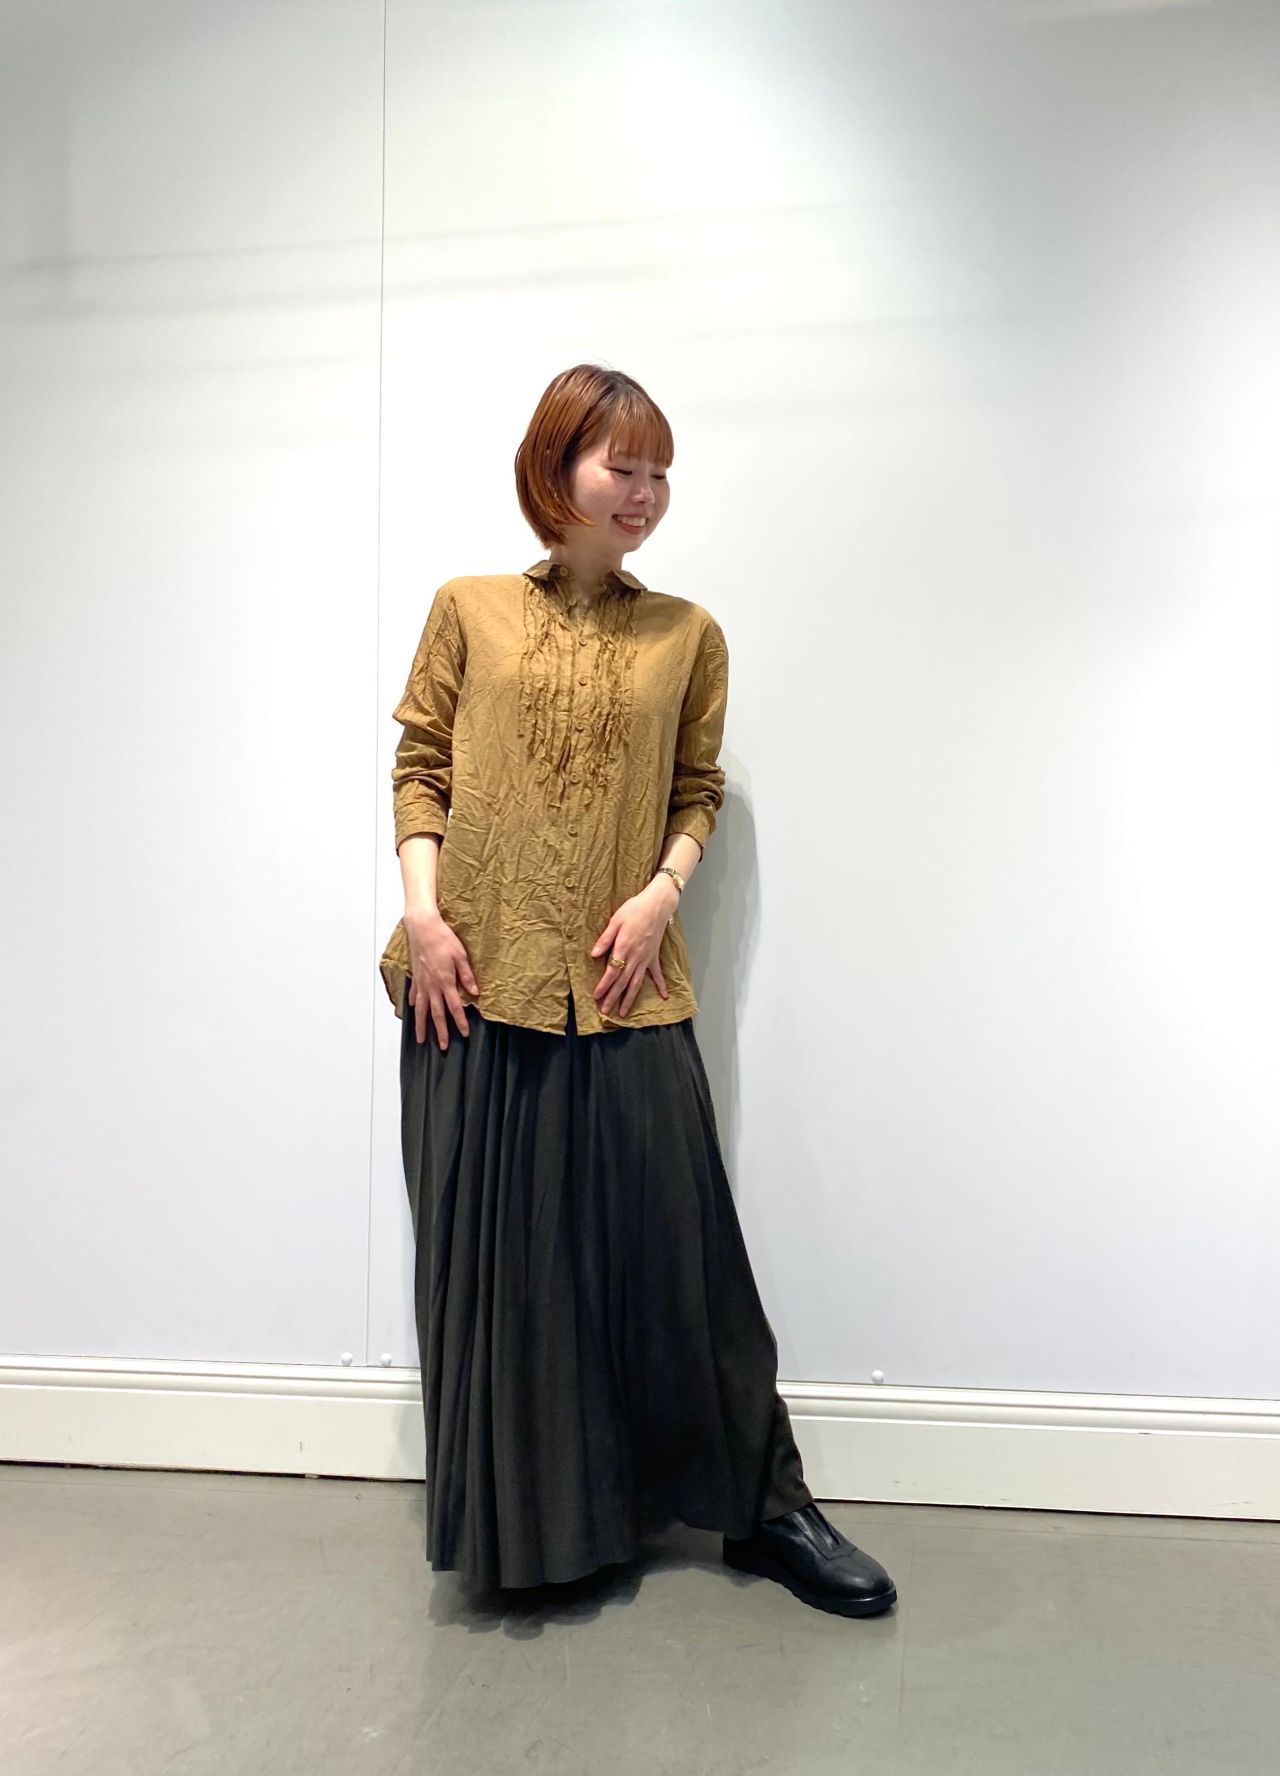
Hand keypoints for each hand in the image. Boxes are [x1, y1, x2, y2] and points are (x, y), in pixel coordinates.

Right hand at [404, 907, 478, 1050]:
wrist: (423, 928)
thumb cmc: (443, 939)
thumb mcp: (460, 956)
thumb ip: (467, 976)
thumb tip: (475, 993)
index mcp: (445, 981)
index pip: (454, 1007)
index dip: (460, 1021)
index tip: (464, 1034)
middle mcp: (432, 986)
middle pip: (437, 1014)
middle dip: (440, 1031)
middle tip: (443, 1046)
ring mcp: (422, 982)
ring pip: (422, 1009)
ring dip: (422, 1025)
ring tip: (421, 1039)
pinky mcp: (416, 976)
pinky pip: (415, 994)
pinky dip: (414, 1003)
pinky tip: (415, 1009)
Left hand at [590, 878, 677, 1017]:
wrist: (657, 904)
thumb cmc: (634, 909)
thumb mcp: (616, 920)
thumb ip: (605, 939)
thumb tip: (593, 954)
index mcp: (624, 948)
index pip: (612, 972)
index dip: (604, 986)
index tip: (596, 997)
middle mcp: (636, 957)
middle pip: (623, 982)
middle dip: (613, 998)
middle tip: (605, 1012)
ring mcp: (646, 958)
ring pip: (637, 983)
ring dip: (629, 998)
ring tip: (623, 1012)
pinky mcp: (654, 956)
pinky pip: (657, 974)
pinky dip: (660, 985)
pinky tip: (664, 996)